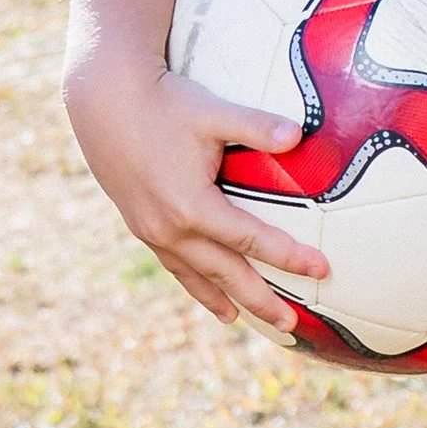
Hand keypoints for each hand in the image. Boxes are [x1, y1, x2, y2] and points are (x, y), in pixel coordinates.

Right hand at [66, 51, 329, 333]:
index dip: (289, 257)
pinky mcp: (143, 228)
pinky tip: (218, 304)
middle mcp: (171, 228)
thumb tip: (300, 134)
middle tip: (294, 325)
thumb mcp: (213, 111)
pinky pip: (177, 268)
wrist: (104, 101)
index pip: (251, 240)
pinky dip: (200, 289)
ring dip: (231, 302)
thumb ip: (257, 125)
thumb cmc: (165, 103)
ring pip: (199, 278)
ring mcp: (153, 233)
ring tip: (259, 324)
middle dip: (262, 300)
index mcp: (191, 205)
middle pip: (226, 273)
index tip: (322, 270)